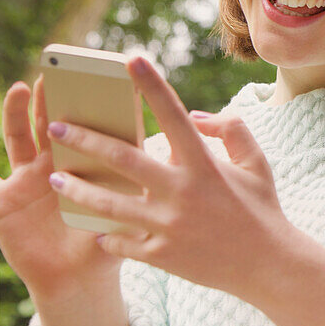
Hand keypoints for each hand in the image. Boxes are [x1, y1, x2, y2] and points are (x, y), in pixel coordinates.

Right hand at [0, 77, 120, 303]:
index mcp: (87, 164)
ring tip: (23, 89)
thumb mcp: (126, 211)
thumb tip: (166, 154)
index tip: (99, 78)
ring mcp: (26, 180)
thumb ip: (138, 185)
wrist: (81, 281)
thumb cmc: (109, 244)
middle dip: (55, 99)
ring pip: (19, 139)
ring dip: (17, 114)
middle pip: (53, 125)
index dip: (92, 103)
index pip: (90, 126)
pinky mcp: (3, 202)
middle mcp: (54, 165)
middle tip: (60, 74)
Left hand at [46, 57, 295, 298]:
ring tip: (56, 180)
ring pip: (109, 204)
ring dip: (77, 191)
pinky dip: (107, 237)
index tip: (130, 61)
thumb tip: (195, 115)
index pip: (175, 116)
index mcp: (205, 165)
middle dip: (85, 140)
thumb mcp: (256, 163)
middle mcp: (183, 192)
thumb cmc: (260, 208)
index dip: (153, 86)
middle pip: (123, 159)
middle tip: (56, 127)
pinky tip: (98, 230)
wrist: (269, 265)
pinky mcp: (162, 256)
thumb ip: (231, 129)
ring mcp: (170, 225)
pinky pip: (121, 243)